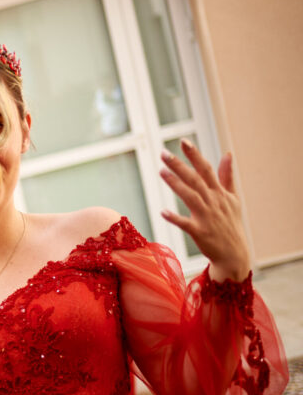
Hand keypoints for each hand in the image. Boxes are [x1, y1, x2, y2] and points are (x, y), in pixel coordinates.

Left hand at [159, 139, 249, 281]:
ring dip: (176, 184)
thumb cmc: (230, 224)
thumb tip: (228, 154)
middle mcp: (213, 201)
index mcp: (219, 193)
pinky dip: (175, 218)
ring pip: (190, 196)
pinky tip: (163, 212)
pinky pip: (186, 224)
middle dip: (180, 165)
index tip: (182, 141)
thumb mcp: (232, 199)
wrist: (234, 253)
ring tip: (162, 171)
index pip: (206, 169)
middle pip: (195, 179)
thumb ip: (227, 176)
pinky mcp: (200, 232)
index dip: (194, 155)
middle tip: (163, 153)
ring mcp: (207, 216)